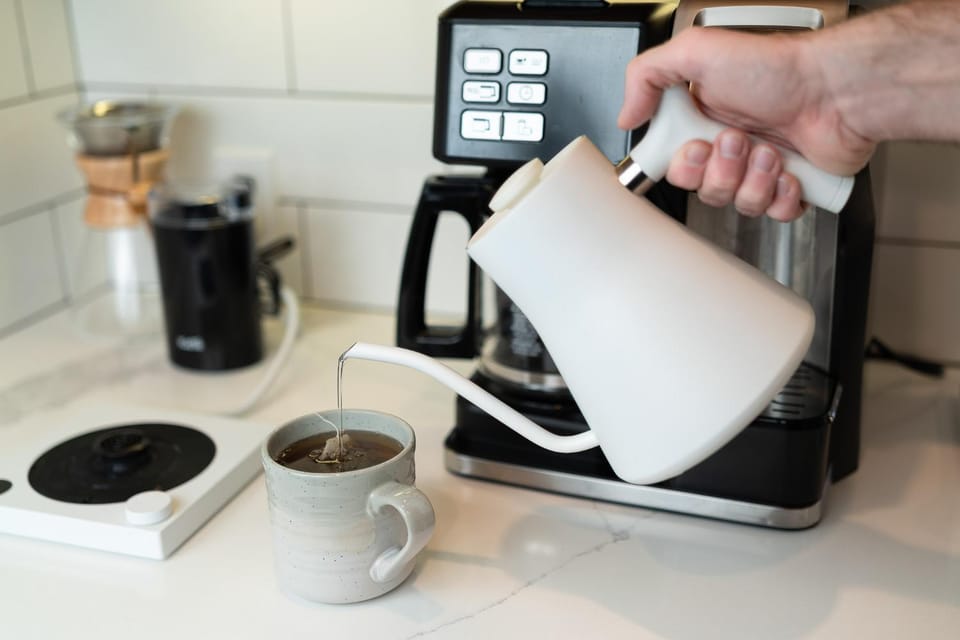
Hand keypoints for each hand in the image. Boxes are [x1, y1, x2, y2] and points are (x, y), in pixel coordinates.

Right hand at [618, 27, 874, 219]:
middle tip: (737, 140)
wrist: (838, 89)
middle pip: (702, 189)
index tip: (695, 148)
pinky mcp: (791, 187)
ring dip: (752, 179)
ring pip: (737, 204)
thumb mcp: (697, 51)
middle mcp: (731, 145)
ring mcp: (761, 168)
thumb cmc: (780, 68)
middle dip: (720, 170)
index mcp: (703, 119)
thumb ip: (646, 75)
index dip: (681, 165)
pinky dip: (781, 196)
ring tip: (770, 149)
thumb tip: (626, 114)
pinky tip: (790, 170)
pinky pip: (773, 215)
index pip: (673, 164)